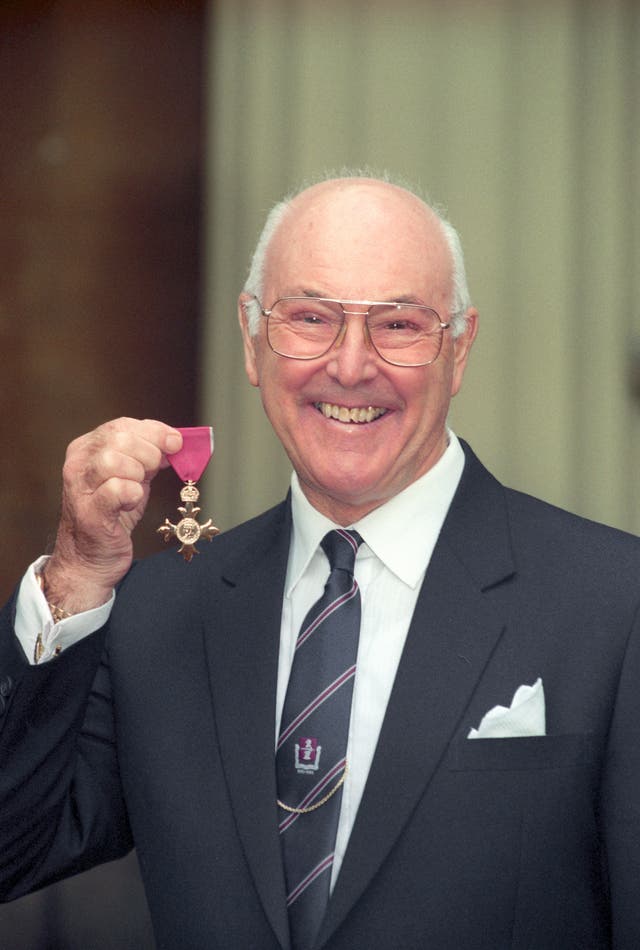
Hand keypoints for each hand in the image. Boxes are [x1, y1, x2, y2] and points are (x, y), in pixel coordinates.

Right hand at [42, 418, 182, 613]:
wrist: (90, 559)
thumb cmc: (113, 516)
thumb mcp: (132, 477)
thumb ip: (148, 456)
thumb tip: (175, 441)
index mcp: (86, 449)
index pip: (122, 425)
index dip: (155, 432)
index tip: (176, 443)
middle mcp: (77, 463)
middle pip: (120, 438)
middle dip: (149, 454)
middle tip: (153, 473)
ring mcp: (79, 488)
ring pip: (114, 460)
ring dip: (138, 474)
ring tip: (137, 490)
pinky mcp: (89, 512)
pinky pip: (118, 490)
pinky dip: (133, 494)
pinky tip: (131, 504)